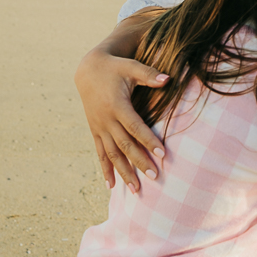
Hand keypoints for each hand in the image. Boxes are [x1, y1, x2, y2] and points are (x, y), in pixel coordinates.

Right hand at [75, 44, 167, 192]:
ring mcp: (99, 127)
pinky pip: (100, 153)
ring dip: (123, 172)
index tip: (162, 155)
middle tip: (154, 176)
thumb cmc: (115, 67)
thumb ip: (149, 74)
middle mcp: (106, 119)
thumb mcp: (131, 67)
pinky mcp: (95, 131)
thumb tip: (168, 79)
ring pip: (112, 154)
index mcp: (117, 105)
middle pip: (124, 145)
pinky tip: (110, 186)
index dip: (148, 140)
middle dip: (139, 161)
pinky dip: (105, 169)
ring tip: (136, 189)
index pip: (135, 127)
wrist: (88, 70)